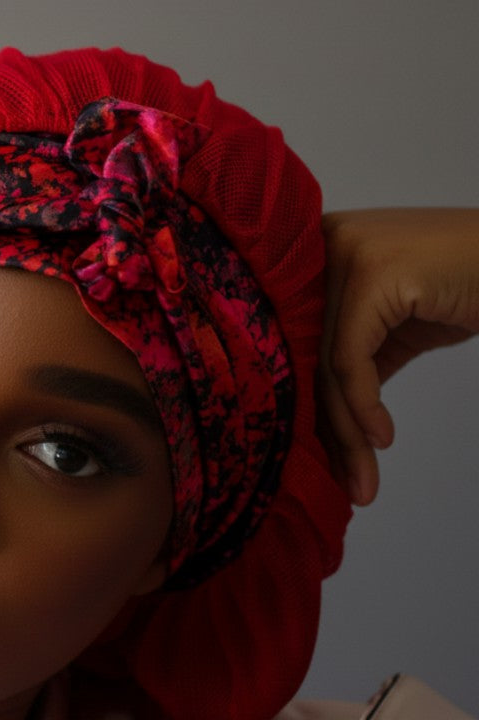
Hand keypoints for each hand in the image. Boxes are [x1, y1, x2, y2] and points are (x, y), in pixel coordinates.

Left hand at [320, 208, 478, 504]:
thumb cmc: (469, 285)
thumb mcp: (399, 327)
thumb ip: (359, 356)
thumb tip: (327, 414)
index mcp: (318, 249)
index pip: (304, 342)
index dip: (316, 408)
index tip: (332, 464)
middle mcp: (322, 242)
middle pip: (312, 355)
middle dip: (331, 431)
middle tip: (350, 487)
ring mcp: (343, 253)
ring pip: (328, 363)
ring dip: (348, 434)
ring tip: (364, 483)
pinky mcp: (368, 274)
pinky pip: (350, 357)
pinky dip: (364, 406)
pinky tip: (382, 438)